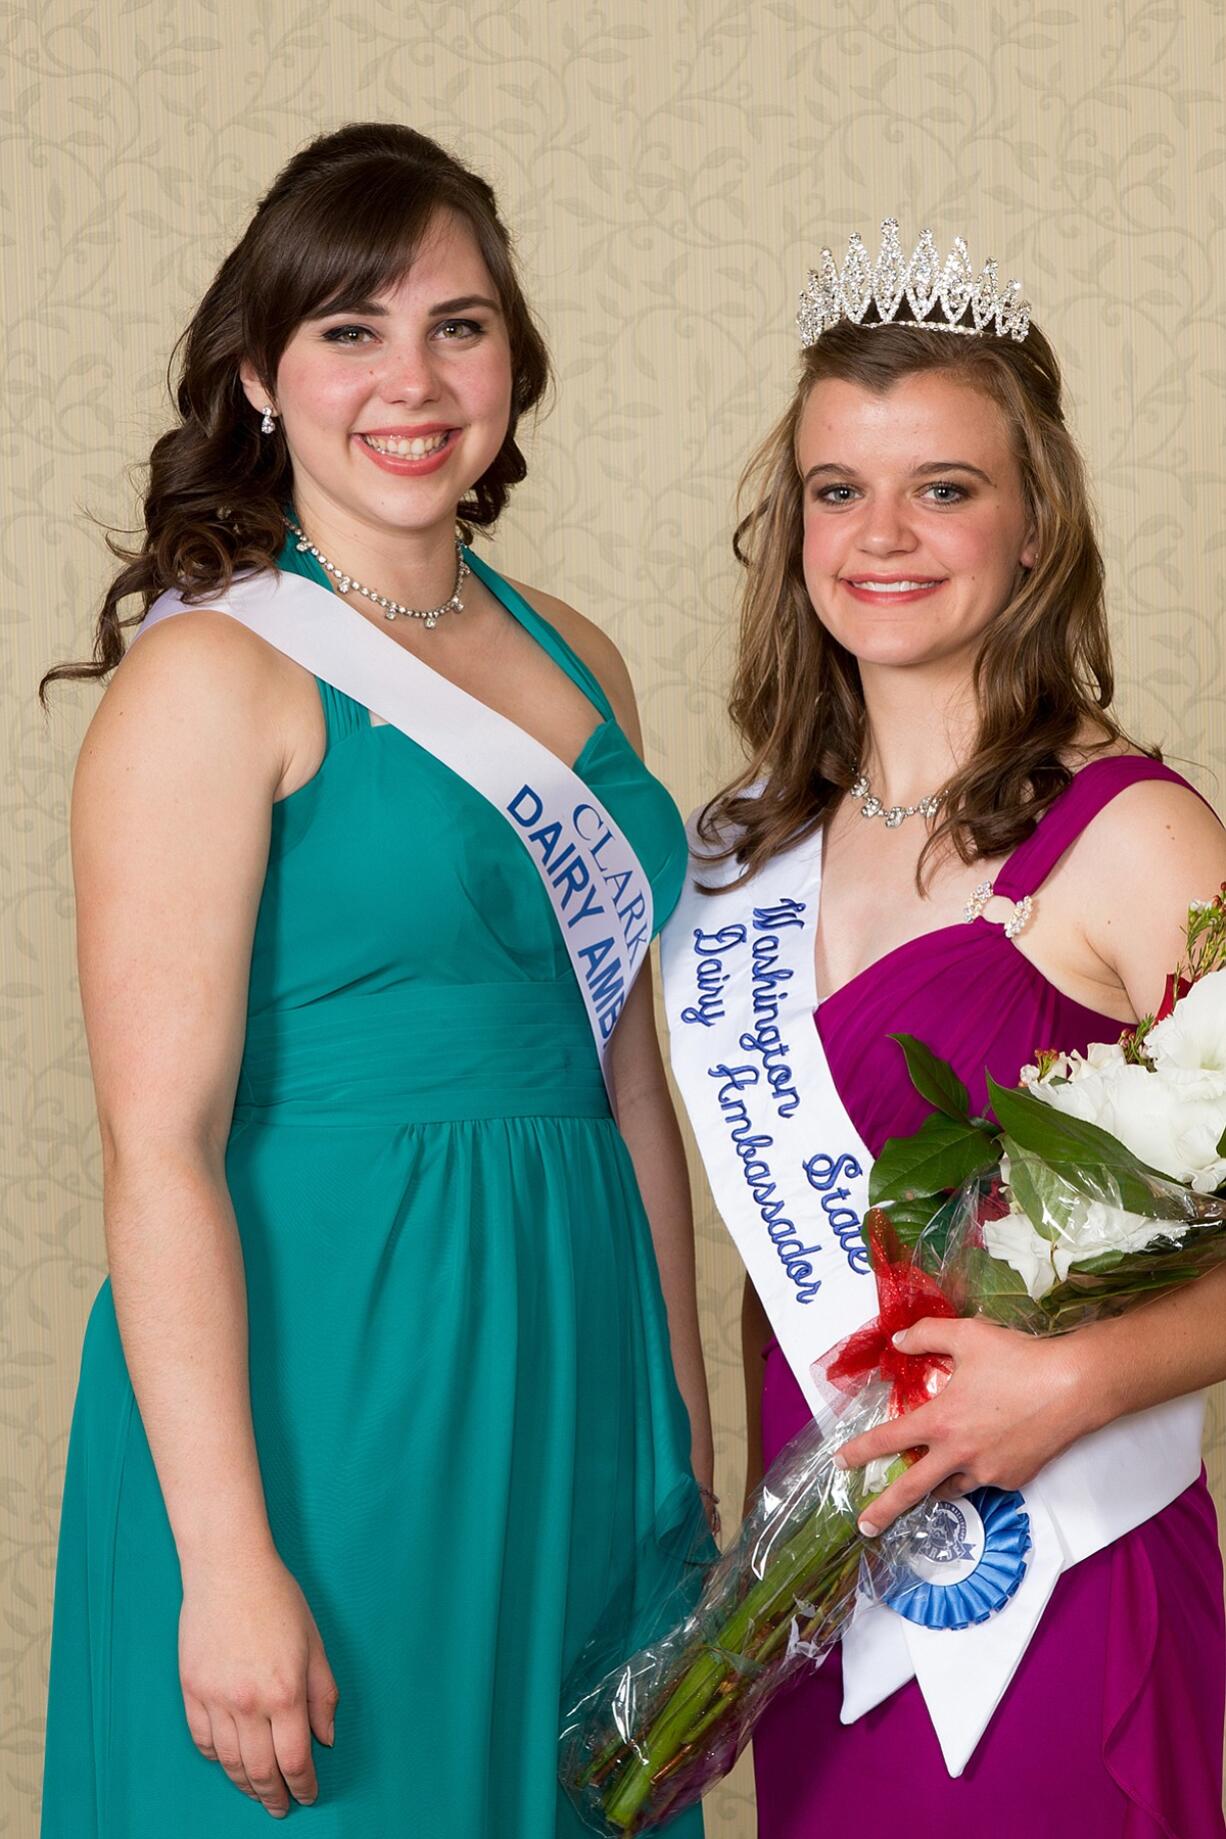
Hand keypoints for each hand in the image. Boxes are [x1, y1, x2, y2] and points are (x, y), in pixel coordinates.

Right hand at [178, 1547, 338, 1817]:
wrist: (228, 1569)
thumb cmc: (277, 1598)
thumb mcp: (314, 1643)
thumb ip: (323, 1695)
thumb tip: (326, 1738)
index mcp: (286, 1692)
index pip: (296, 1760)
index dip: (304, 1786)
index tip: (308, 1795)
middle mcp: (249, 1704)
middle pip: (261, 1771)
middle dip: (273, 1795)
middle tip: (280, 1806)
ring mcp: (216, 1699)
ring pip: (230, 1763)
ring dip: (245, 1784)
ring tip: (257, 1791)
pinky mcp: (192, 1690)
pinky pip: (203, 1740)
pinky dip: (216, 1758)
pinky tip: (228, 1760)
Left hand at [836, 1316, 1088, 1537]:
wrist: (1074, 1388)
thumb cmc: (1018, 1359)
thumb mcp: (967, 1335)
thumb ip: (926, 1335)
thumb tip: (898, 1342)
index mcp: (940, 1421)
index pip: (888, 1440)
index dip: (860, 1451)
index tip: (840, 1462)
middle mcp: (958, 1454)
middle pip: (911, 1489)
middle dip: (884, 1510)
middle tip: (864, 1526)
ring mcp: (987, 1472)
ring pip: (950, 1487)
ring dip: (936, 1485)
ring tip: (930, 1479)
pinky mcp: (1012, 1480)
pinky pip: (983, 1480)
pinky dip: (975, 1472)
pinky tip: (985, 1452)